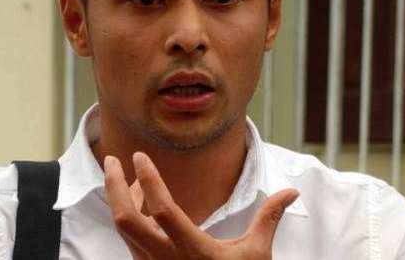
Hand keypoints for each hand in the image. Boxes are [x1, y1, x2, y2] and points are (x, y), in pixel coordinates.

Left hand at [103, 151, 298, 259]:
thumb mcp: (257, 255)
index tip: (140, 155)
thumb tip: (293, 192)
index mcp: (193, 252)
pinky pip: (129, 237)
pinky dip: (130, 214)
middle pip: (125, 220)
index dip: (149, 180)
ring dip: (122, 198)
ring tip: (133, 178)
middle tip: (111, 160)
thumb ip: (269, 218)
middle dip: (113, 186)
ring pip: (124, 228)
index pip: (162, 210)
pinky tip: (141, 202)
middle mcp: (165, 259)